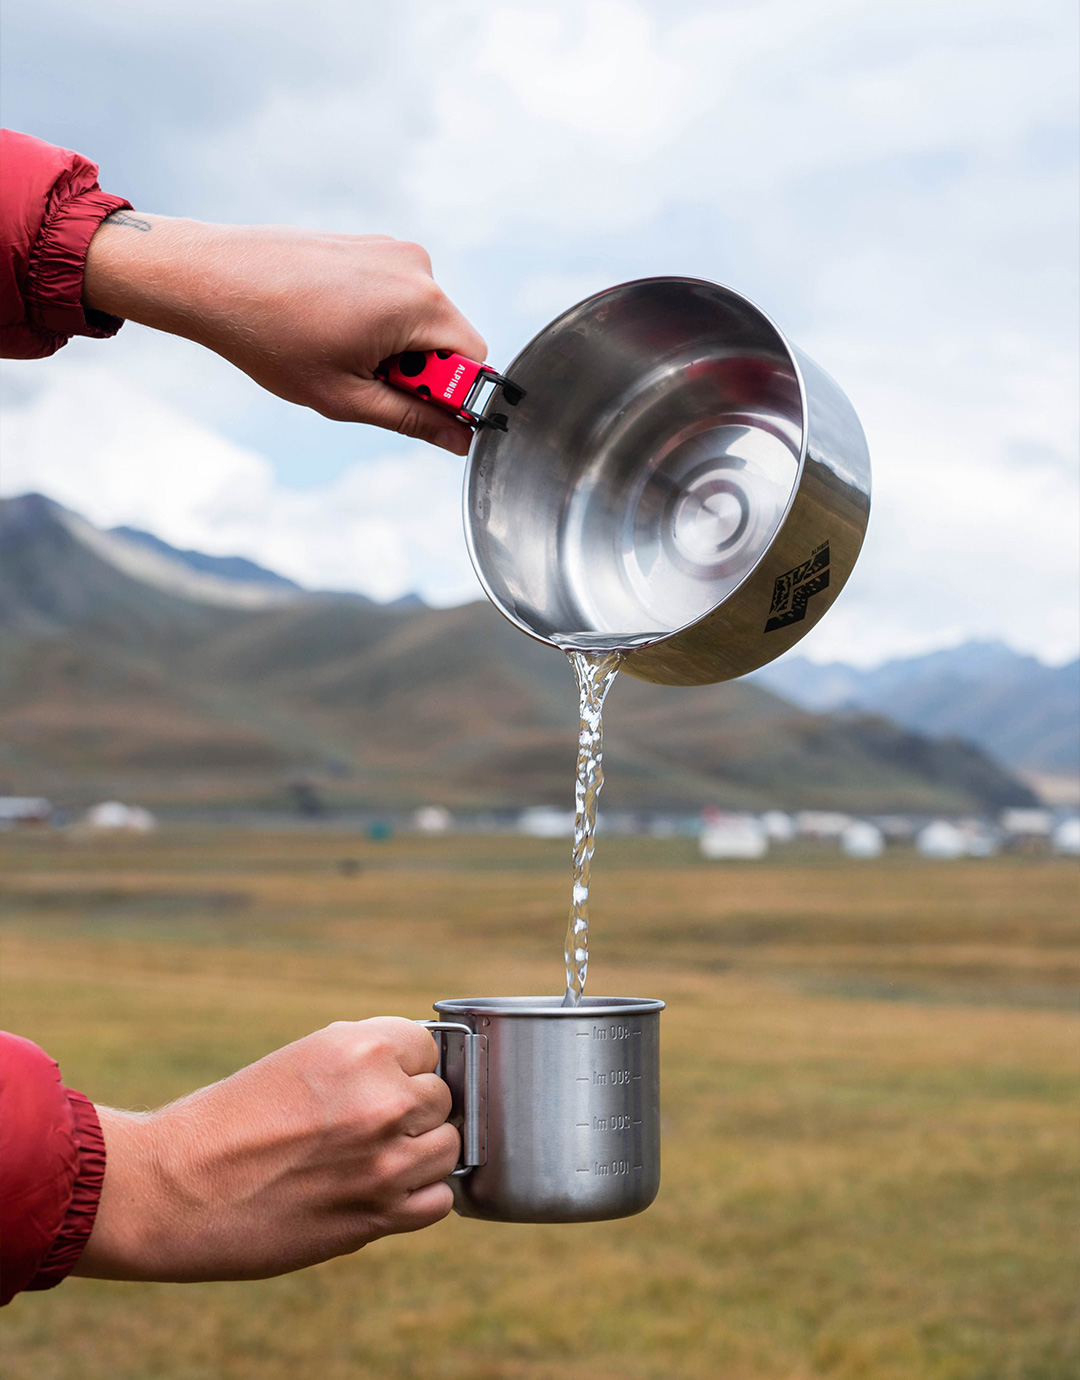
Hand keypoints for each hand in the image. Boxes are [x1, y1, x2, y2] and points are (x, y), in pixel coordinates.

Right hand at [73, 1018, 456, 1281]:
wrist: (172, 1190)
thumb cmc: (228, 1120)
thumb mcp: (301, 1059)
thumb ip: (366, 1062)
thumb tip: (420, 1071)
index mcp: (360, 1048)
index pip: (428, 1047)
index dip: (403, 1066)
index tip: (378, 1082)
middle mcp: (381, 1100)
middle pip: (441, 1097)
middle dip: (411, 1109)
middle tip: (364, 1125)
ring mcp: (385, 1162)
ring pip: (448, 1147)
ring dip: (419, 1152)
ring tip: (373, 1157)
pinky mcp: (378, 1217)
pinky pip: (439, 1200)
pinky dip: (419, 1197)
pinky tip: (382, 1190)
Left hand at [83, 213, 487, 454]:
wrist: (213, 278)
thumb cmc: (273, 339)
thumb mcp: (347, 397)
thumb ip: (414, 419)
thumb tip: (461, 440)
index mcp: (420, 304)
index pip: (473, 361)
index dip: (451, 395)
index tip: (407, 404)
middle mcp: (416, 266)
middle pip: (449, 338)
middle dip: (417, 369)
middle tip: (359, 378)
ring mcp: (392, 249)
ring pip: (421, 318)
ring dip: (394, 345)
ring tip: (336, 348)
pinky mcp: (369, 243)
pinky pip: (397, 295)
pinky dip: (376, 320)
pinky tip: (328, 325)